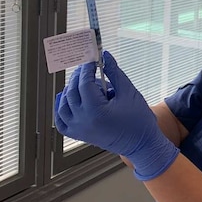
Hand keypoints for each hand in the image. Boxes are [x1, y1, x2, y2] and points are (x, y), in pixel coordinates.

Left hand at [55, 51, 178, 180]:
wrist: (141, 144)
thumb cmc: (138, 119)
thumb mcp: (129, 92)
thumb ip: (114, 73)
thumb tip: (105, 56)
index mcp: (96, 111)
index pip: (84, 83)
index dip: (87, 69)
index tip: (92, 60)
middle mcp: (83, 121)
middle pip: (72, 92)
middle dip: (79, 77)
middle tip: (88, 67)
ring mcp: (78, 130)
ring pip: (63, 105)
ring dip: (70, 90)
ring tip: (82, 82)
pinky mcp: (78, 135)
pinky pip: (61, 121)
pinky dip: (61, 108)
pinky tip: (66, 99)